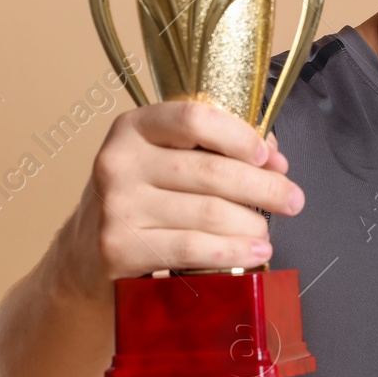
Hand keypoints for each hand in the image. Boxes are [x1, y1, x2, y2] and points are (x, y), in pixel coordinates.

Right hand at [67, 101, 303, 297]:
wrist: (83, 258)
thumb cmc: (140, 203)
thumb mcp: (163, 162)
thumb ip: (213, 150)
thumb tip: (274, 157)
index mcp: (133, 128)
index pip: (195, 118)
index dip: (240, 136)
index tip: (269, 157)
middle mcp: (119, 161)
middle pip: (211, 171)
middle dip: (265, 187)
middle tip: (293, 200)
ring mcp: (117, 206)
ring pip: (209, 212)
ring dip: (252, 224)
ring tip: (267, 233)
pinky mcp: (119, 248)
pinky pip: (193, 248)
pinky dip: (233, 251)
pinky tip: (254, 252)